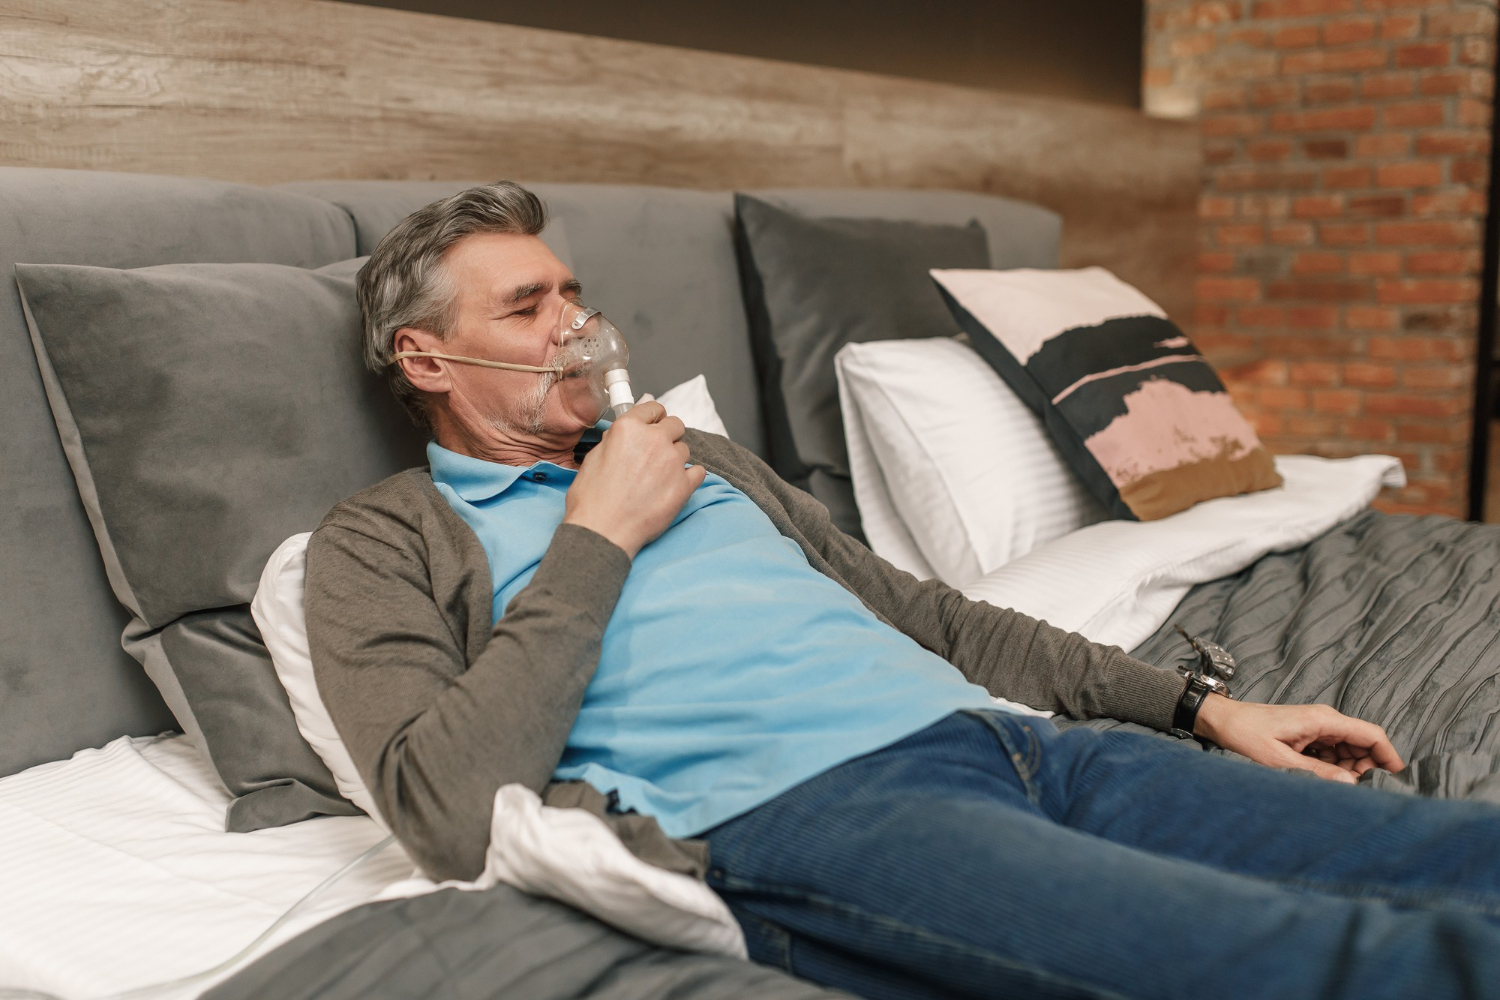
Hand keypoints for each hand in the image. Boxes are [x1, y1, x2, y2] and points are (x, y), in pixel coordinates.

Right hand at [563, 401, 705, 558]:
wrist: (603, 530)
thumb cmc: (592, 499)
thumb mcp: (593, 458)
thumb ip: (615, 440)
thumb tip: (627, 434)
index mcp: (628, 428)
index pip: (653, 408)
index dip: (654, 417)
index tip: (654, 424)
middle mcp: (654, 440)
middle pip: (675, 425)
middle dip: (668, 435)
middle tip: (656, 452)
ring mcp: (672, 462)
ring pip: (684, 449)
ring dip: (675, 458)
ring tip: (658, 477)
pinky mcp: (685, 485)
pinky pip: (698, 472)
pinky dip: (689, 477)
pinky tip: (675, 485)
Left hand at [1193, 695, 1404, 783]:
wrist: (1221, 720)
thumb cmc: (1245, 734)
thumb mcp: (1279, 760)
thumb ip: (1317, 773)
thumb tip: (1352, 785)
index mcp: (1323, 720)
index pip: (1371, 734)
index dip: (1389, 757)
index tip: (1397, 780)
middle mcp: (1325, 720)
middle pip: (1364, 745)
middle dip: (1367, 769)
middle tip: (1354, 791)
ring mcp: (1317, 727)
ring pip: (1349, 751)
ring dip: (1349, 771)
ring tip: (1332, 787)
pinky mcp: (1309, 735)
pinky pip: (1333, 753)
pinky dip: (1333, 768)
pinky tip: (1320, 779)